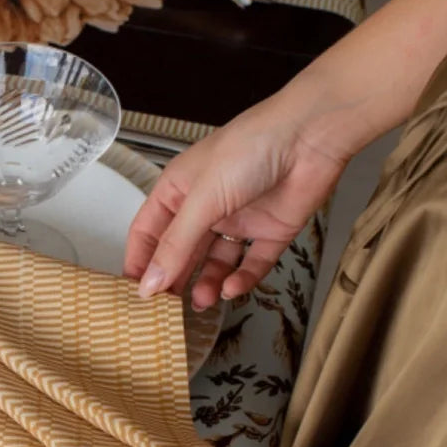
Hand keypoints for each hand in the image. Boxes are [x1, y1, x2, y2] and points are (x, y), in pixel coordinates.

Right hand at [126, 90, 350, 308]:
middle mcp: (207, 206)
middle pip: (181, 252)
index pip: (149, 231)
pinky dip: (242, 278)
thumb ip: (175, 245)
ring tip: (203, 301)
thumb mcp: (202, 199)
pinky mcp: (271, 231)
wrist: (311, 137)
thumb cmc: (250, 148)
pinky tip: (232, 288)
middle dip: (174, 279)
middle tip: (166, 310)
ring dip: (208, 283)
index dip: (140, 261)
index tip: (134, 293)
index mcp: (180, 189)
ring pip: (216, 262)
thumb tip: (148, 284)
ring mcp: (239, 220)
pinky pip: (252, 263)